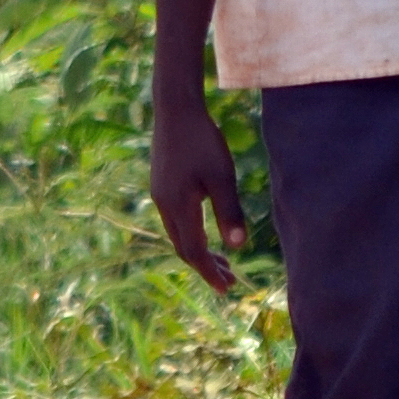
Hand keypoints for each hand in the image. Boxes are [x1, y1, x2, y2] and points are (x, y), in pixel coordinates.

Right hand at [150, 92, 250, 295]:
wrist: (175, 109)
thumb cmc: (203, 140)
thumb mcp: (222, 176)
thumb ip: (229, 212)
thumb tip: (238, 247)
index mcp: (179, 206)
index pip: (194, 251)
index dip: (210, 272)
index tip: (227, 289)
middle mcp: (164, 205)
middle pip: (184, 248)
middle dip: (206, 266)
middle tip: (230, 280)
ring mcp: (160, 195)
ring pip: (178, 234)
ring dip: (199, 250)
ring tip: (224, 260)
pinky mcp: (161, 185)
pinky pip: (175, 220)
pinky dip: (192, 233)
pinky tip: (206, 229)